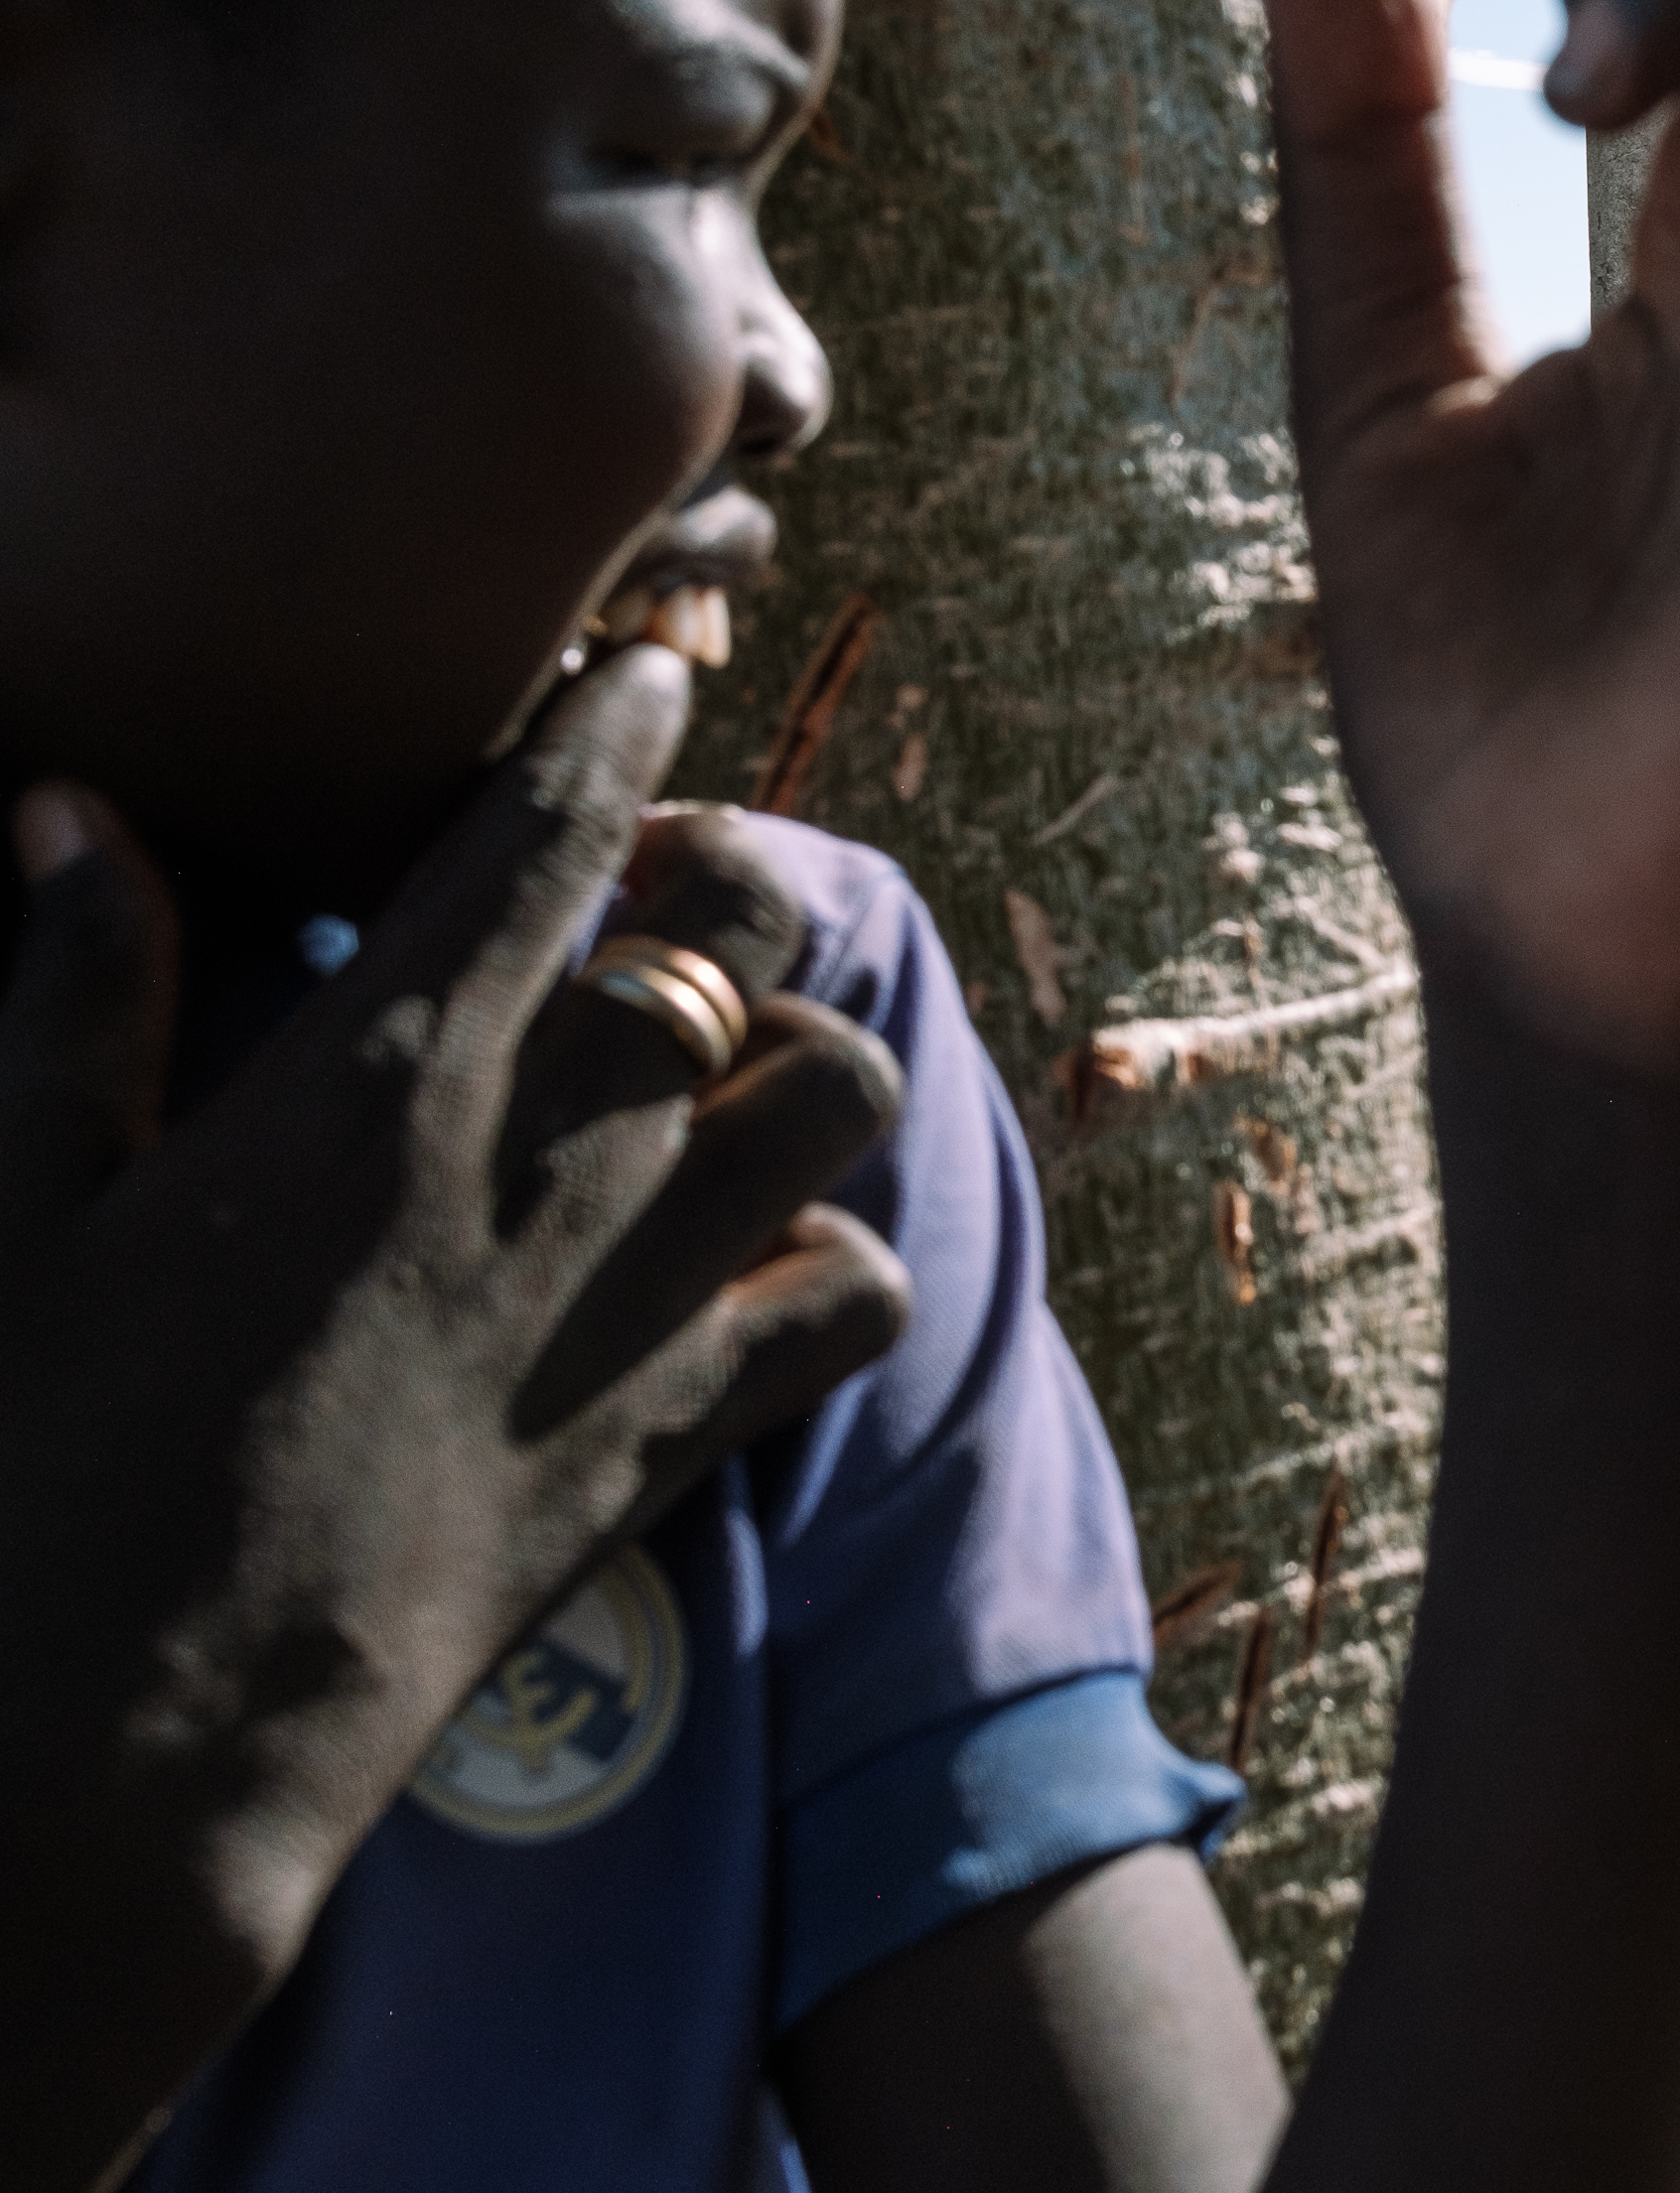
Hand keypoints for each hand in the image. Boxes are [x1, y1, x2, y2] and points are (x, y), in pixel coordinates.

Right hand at [0, 649, 908, 2186]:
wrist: (122, 1749)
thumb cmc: (29, 1466)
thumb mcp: (13, 1209)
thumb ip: (66, 996)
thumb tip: (72, 810)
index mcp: (374, 1075)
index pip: (550, 832)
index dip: (614, 725)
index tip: (644, 670)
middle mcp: (541, 1159)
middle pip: (746, 935)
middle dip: (740, 881)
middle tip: (676, 897)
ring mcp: (632, 1296)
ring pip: (843, 1095)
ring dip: (809, 1065)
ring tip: (735, 1077)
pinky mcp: (678, 1431)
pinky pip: (856, 1297)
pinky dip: (838, 1263)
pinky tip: (767, 1261)